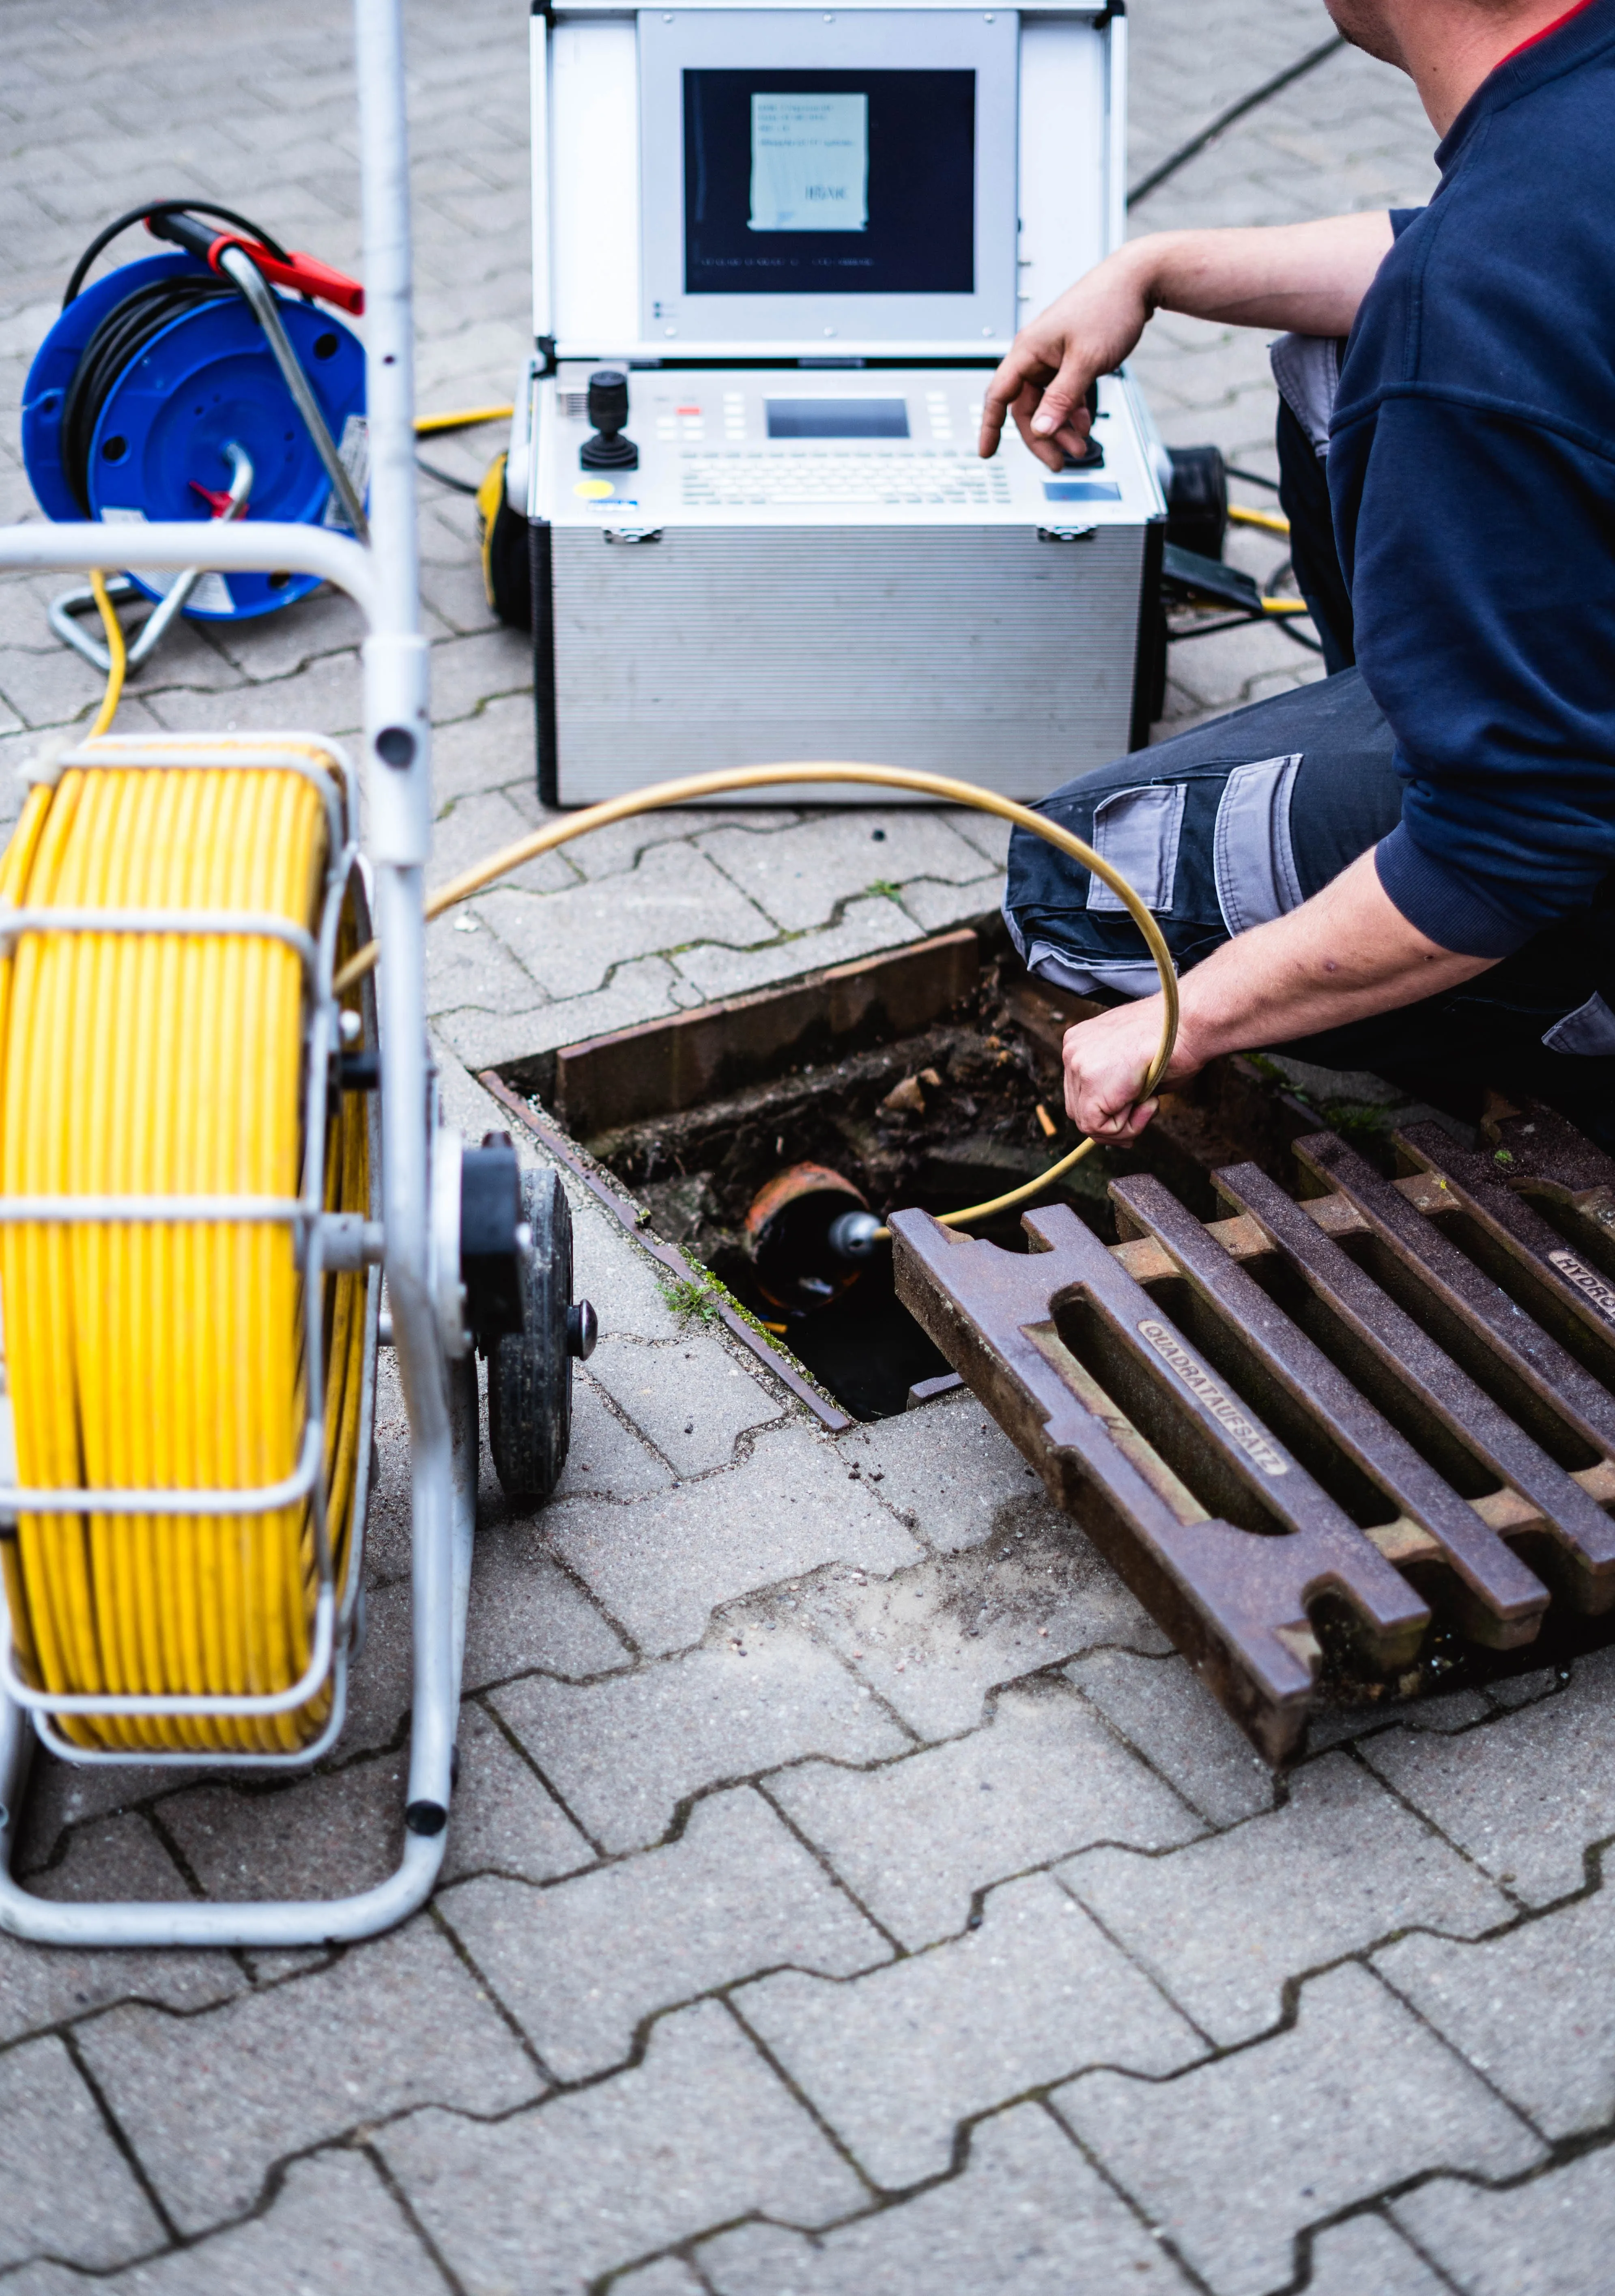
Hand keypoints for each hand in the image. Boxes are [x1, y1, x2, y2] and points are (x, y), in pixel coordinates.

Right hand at [979, 247, 1154, 471]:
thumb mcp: (1085, 361)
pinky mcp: (1071, 357)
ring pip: (1047, 403)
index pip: (999, 395)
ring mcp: (1054, 355)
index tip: (987, 452)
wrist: (1138, 279)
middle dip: (1043, 437)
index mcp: (1029, 350)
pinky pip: (1063, 393)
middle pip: (1027, 407)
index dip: (990, 426)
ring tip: (1081, 446)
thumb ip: (1061, 399)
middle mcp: (1036, 354)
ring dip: (1061, 428)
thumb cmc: (1109, 308)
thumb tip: (1041, 429)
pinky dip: (1072, 411)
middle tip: (1061, 461)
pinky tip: (1085, 424)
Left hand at [1061, 994, 1193, 1139]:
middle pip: (1078, 1108)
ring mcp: (1078, 1065)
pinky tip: (1148, 1104)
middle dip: (1113, 1122)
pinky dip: (1126, 1128)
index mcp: (1081, 1041)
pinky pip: (1097, 1127)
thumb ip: (1117, 1082)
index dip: (1109, 1109)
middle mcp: (1072, 1051)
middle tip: (1145, 1111)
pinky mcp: (1091, 1084)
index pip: (1080, 1091)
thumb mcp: (1134, 1063)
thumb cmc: (1174, 1041)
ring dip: (1123, 1126)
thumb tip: (1117, 1113)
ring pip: (1088, 1122)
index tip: (1139, 1108)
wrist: (1187, 1023)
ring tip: (1150, 1104)